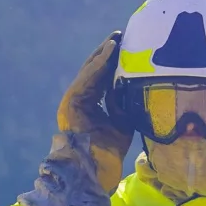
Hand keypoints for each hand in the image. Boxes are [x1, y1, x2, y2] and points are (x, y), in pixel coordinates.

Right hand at [57, 31, 134, 194]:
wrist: (94, 170)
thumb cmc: (109, 151)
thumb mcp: (123, 121)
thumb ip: (124, 103)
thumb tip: (133, 85)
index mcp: (90, 104)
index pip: (102, 78)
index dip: (113, 62)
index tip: (127, 48)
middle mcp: (79, 100)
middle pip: (94, 71)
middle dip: (108, 53)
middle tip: (122, 35)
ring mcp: (73, 101)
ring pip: (89, 71)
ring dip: (104, 54)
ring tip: (117, 38)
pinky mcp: (72, 102)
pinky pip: (87, 78)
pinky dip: (100, 64)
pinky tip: (111, 50)